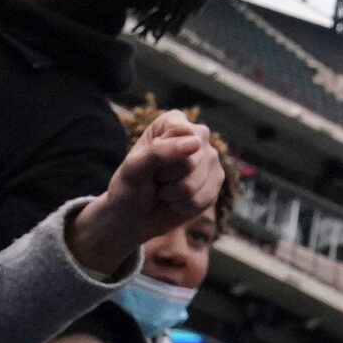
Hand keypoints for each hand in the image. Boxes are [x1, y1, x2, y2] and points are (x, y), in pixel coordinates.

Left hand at [69, 110, 224, 276]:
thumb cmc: (126, 190)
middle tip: (155, 184)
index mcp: (173, 123)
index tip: (148, 168)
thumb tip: (195, 143)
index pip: (185, 134)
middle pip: (199, 158)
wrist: (128, 220)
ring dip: (179, 195)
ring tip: (162, 194)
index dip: (167, 157)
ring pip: (206, 180)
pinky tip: (174, 203)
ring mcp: (209, 160)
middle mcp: (196, 137)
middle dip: (173, 178)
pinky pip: (211, 197)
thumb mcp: (133, 170)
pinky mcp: (216, 182)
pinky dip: (189, 206)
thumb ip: (161, 152)